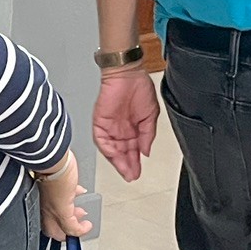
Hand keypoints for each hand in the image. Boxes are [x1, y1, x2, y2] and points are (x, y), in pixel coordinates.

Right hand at [33, 157, 93, 240]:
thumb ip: (69, 225)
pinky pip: (64, 194)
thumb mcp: (63, 210)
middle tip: (82, 222)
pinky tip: (78, 191)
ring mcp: (50, 195)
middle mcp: (46, 207)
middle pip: (59, 223)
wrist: (55, 158)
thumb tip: (76, 233)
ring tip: (81, 209)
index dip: (71, 235)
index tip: (83, 230)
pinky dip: (73, 195)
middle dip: (72, 223)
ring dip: (74, 211)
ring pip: (62, 208)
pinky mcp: (54, 184)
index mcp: (46, 215)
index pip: (57, 234)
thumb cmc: (56, 179)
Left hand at [93, 68, 158, 182]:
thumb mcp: (150, 116)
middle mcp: (119, 130)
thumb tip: (146, 151)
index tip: (138, 173)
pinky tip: (116, 156)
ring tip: (126, 171)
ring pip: (111, 149)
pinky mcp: (100, 121)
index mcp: (132, 129)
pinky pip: (101, 139)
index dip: (135, 163)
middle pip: (121, 153)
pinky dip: (108, 149)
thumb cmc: (139, 88)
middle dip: (127, 166)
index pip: (132, 151)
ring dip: (118, 161)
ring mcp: (109, 126)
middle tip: (132, 176)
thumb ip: (147, 135)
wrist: (127, 73)